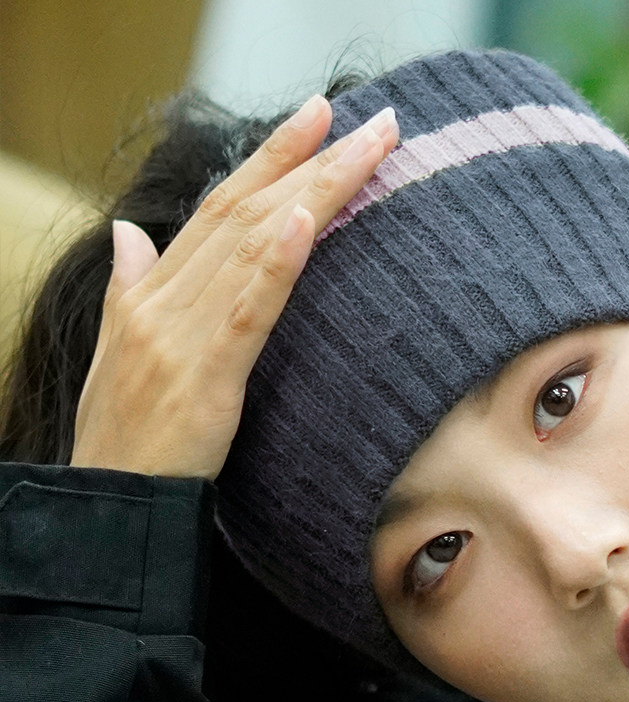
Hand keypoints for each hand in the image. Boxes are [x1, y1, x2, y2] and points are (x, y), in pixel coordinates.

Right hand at [70, 96, 398, 479]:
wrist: (108, 502)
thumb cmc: (123, 437)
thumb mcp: (120, 353)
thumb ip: (131, 289)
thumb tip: (129, 234)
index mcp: (154, 292)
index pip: (221, 208)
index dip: (269, 159)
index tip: (317, 118)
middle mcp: (165, 300)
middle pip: (244, 212)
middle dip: (306, 159)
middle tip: (366, 116)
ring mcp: (181, 334)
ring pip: (253, 247)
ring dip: (311, 193)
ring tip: (360, 148)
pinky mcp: (204, 377)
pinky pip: (246, 311)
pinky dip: (276, 263)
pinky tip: (304, 221)